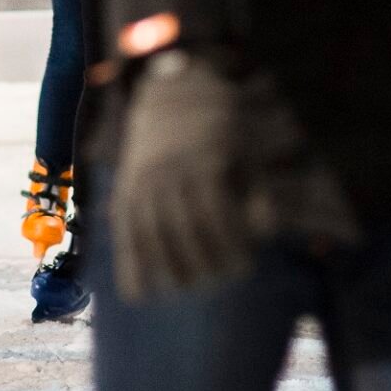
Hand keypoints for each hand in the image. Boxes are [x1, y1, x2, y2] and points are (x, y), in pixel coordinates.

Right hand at [110, 50, 310, 301]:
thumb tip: (267, 232)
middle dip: (202, 263)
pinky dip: (128, 267)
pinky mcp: (123, 192)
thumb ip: (257, 191)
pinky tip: (137, 296)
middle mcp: (165, 171)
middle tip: (219, 283)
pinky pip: (123, 234)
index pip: (215, 214)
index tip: (246, 267)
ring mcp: (139, 182)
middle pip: (182, 229)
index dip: (231, 245)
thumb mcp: (246, 151)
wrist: (170, 94)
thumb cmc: (220, 129)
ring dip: (166, 270)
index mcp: (199, 159)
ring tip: (184, 292)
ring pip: (149, 235)